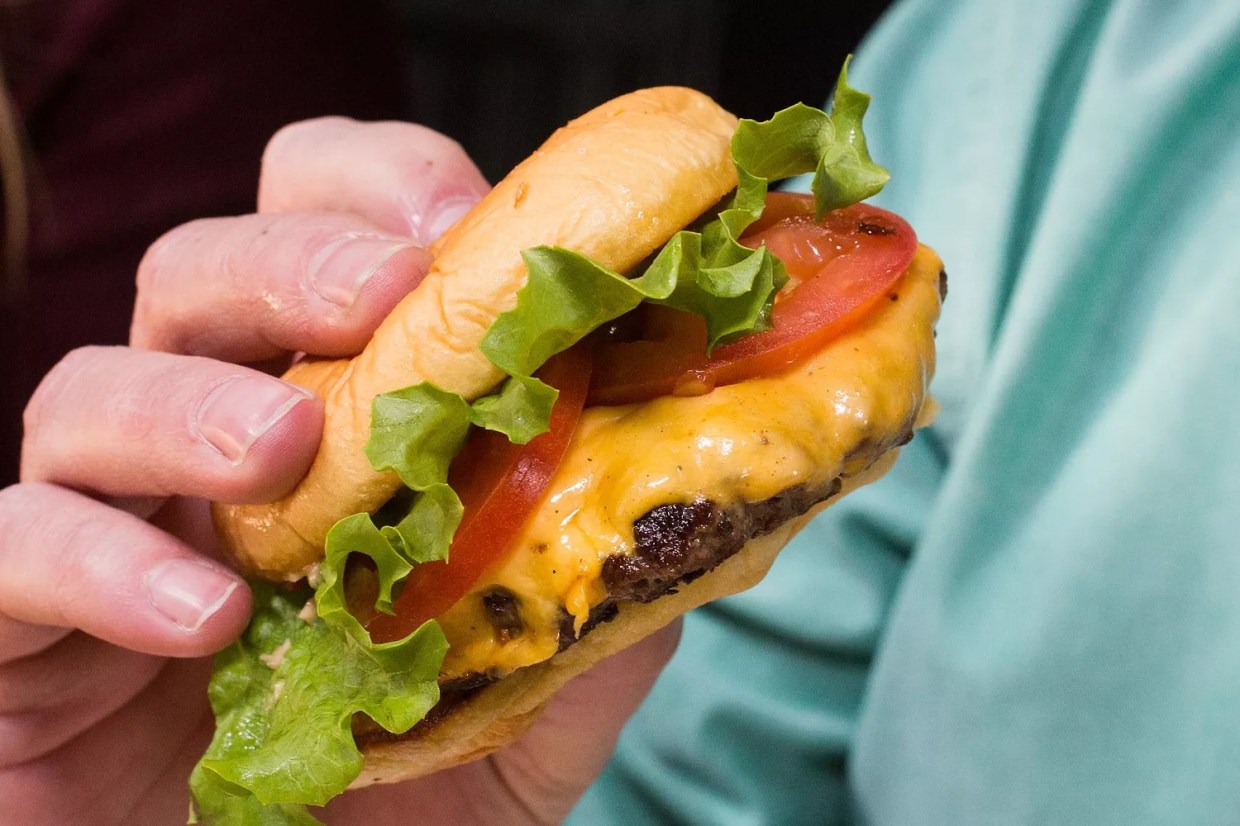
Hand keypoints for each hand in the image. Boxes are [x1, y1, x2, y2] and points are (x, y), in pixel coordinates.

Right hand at [0, 118, 678, 824]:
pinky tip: (203, 616)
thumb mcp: (534, 699)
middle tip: (384, 294)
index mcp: (332, 421)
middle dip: (288, 260)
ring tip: (283, 449)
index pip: (322, 232)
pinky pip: (12, 550)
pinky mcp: (19, 631)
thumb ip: (592, 599)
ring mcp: (110, 527)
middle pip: (196, 272)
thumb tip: (677, 493)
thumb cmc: (408, 799)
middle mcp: (210, 446)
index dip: (377, 192)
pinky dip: (96, 561)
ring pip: (83, 390)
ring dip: (186, 400)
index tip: (462, 223)